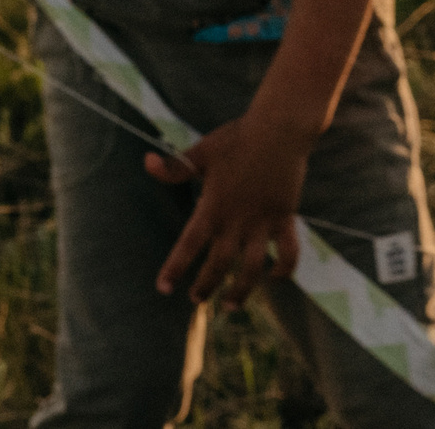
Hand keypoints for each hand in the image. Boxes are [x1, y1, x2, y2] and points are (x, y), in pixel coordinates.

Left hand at [145, 113, 311, 307]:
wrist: (279, 128)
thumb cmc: (236, 138)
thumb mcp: (201, 152)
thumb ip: (175, 167)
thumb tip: (146, 163)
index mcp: (214, 204)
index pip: (189, 243)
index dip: (176, 267)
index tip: (163, 288)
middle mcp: (238, 219)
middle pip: (220, 263)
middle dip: (206, 286)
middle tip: (196, 299)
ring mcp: (263, 221)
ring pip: (253, 267)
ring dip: (242, 290)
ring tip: (230, 306)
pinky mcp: (285, 218)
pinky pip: (288, 252)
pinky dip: (284, 269)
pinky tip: (274, 278)